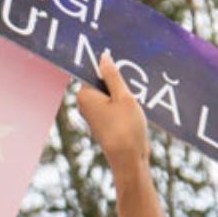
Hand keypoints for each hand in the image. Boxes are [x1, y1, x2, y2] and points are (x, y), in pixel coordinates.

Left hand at [76, 51, 150, 171]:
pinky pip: (113, 105)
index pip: (94, 70)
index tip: (124, 74)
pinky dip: (123, 105)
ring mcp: (93, 114)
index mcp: (84, 94)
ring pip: (110, 94)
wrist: (128, 160)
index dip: (110, 69)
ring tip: (132, 104)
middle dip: (118, 82)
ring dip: (123, 94)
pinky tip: (133, 112)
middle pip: (102, 82)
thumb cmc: (126, 127)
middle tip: (130, 91)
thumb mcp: (123, 96)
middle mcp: (84, 104)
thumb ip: (112, 75)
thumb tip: (103, 57)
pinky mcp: (103, 122)